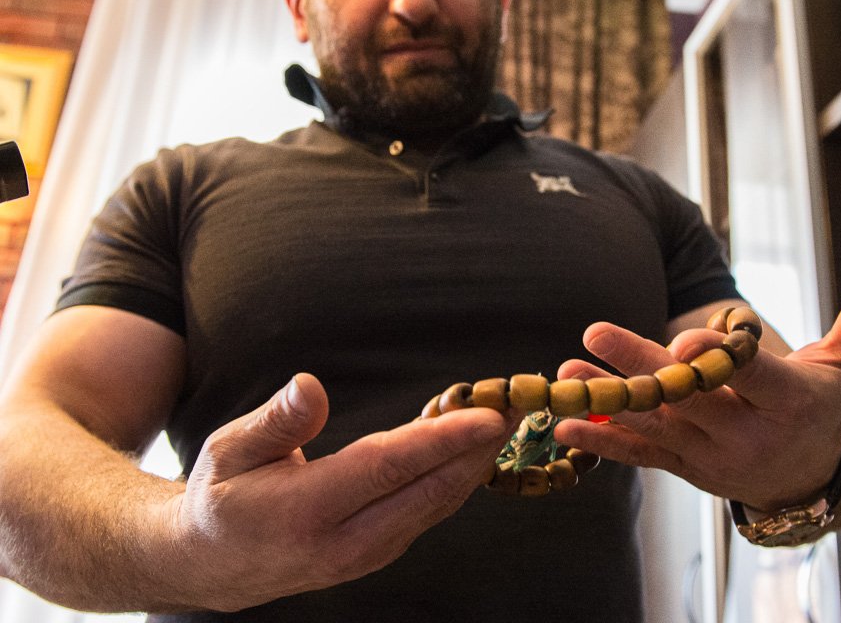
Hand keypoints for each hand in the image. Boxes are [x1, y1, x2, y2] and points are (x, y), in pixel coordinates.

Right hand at [158, 373, 508, 610]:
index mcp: (305, 512)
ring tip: (508, 416)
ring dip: (475, 461)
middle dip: (480, 448)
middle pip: (428, 491)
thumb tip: (311, 385)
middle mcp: (344, 543)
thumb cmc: (222, 495)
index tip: (487, 415)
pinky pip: (428, 512)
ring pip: (436, 504)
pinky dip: (456, 477)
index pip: (388, 469)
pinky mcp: (379, 553)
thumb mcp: (228, 450)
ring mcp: (365, 555)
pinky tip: (474, 445)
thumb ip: (276, 421)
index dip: (442, 440)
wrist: (212, 564)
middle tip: (520, 404)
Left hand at [552, 268, 840, 510]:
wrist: (805, 478)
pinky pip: (642, 458)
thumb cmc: (823, 406)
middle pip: (692, 400)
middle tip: (597, 333)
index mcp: (791, 405)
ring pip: (657, 426)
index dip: (721, 360)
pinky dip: (604, 444)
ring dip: (608, 400)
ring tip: (564, 374)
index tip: (688, 340)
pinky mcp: (685, 470)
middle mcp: (749, 438)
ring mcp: (712, 459)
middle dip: (644, 368)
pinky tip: (564, 427)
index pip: (753, 379)